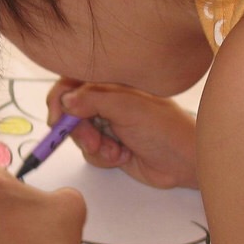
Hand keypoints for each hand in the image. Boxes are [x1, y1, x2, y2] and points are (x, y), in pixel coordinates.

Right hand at [48, 80, 198, 188]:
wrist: (186, 161)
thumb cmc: (166, 128)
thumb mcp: (128, 108)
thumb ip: (94, 99)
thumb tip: (65, 100)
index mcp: (112, 82)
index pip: (72, 83)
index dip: (59, 100)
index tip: (57, 119)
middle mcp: (107, 101)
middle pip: (71, 112)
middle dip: (79, 131)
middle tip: (95, 142)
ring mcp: (108, 124)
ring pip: (79, 135)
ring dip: (94, 146)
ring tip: (117, 151)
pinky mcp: (110, 146)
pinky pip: (90, 152)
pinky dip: (102, 157)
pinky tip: (123, 156)